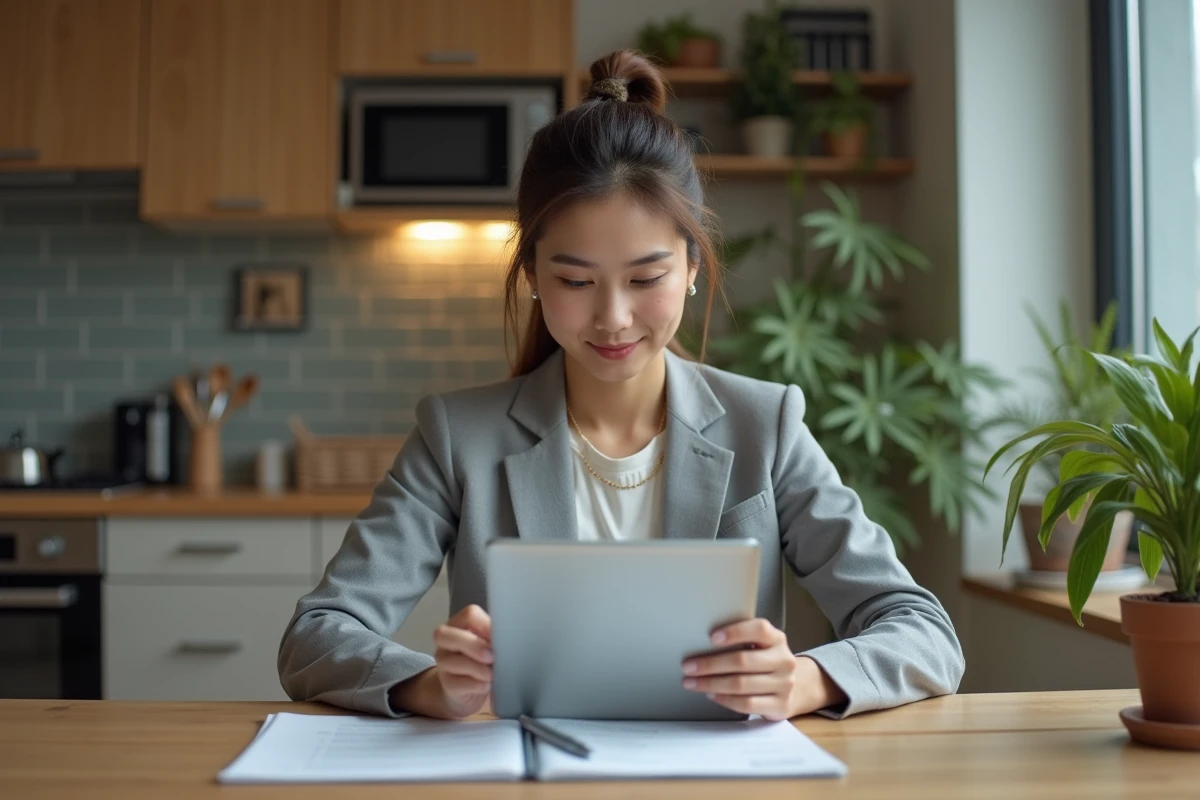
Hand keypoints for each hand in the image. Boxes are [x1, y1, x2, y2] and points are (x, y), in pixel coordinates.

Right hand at [394, 604, 494, 718]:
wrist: (470, 688)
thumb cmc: (484, 659)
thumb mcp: (490, 644)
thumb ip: (495, 637)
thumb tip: (509, 638)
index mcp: (459, 624)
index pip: (469, 615)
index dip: (485, 625)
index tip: (500, 637)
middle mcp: (445, 641)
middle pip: (447, 635)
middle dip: (473, 645)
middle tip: (492, 657)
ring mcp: (442, 663)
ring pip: (452, 661)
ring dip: (478, 668)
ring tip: (493, 674)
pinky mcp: (447, 684)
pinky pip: (457, 683)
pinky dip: (476, 685)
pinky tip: (486, 685)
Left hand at [680, 618, 845, 720]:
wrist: (798, 687)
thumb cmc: (767, 662)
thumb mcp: (761, 646)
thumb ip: (742, 641)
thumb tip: (701, 642)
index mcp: (777, 639)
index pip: (759, 629)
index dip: (735, 632)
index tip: (711, 637)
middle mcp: (784, 660)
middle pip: (743, 661)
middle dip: (710, 664)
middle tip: (688, 666)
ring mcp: (785, 684)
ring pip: (741, 684)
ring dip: (711, 683)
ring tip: (692, 682)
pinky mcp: (780, 705)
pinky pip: (747, 704)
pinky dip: (725, 700)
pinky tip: (711, 695)